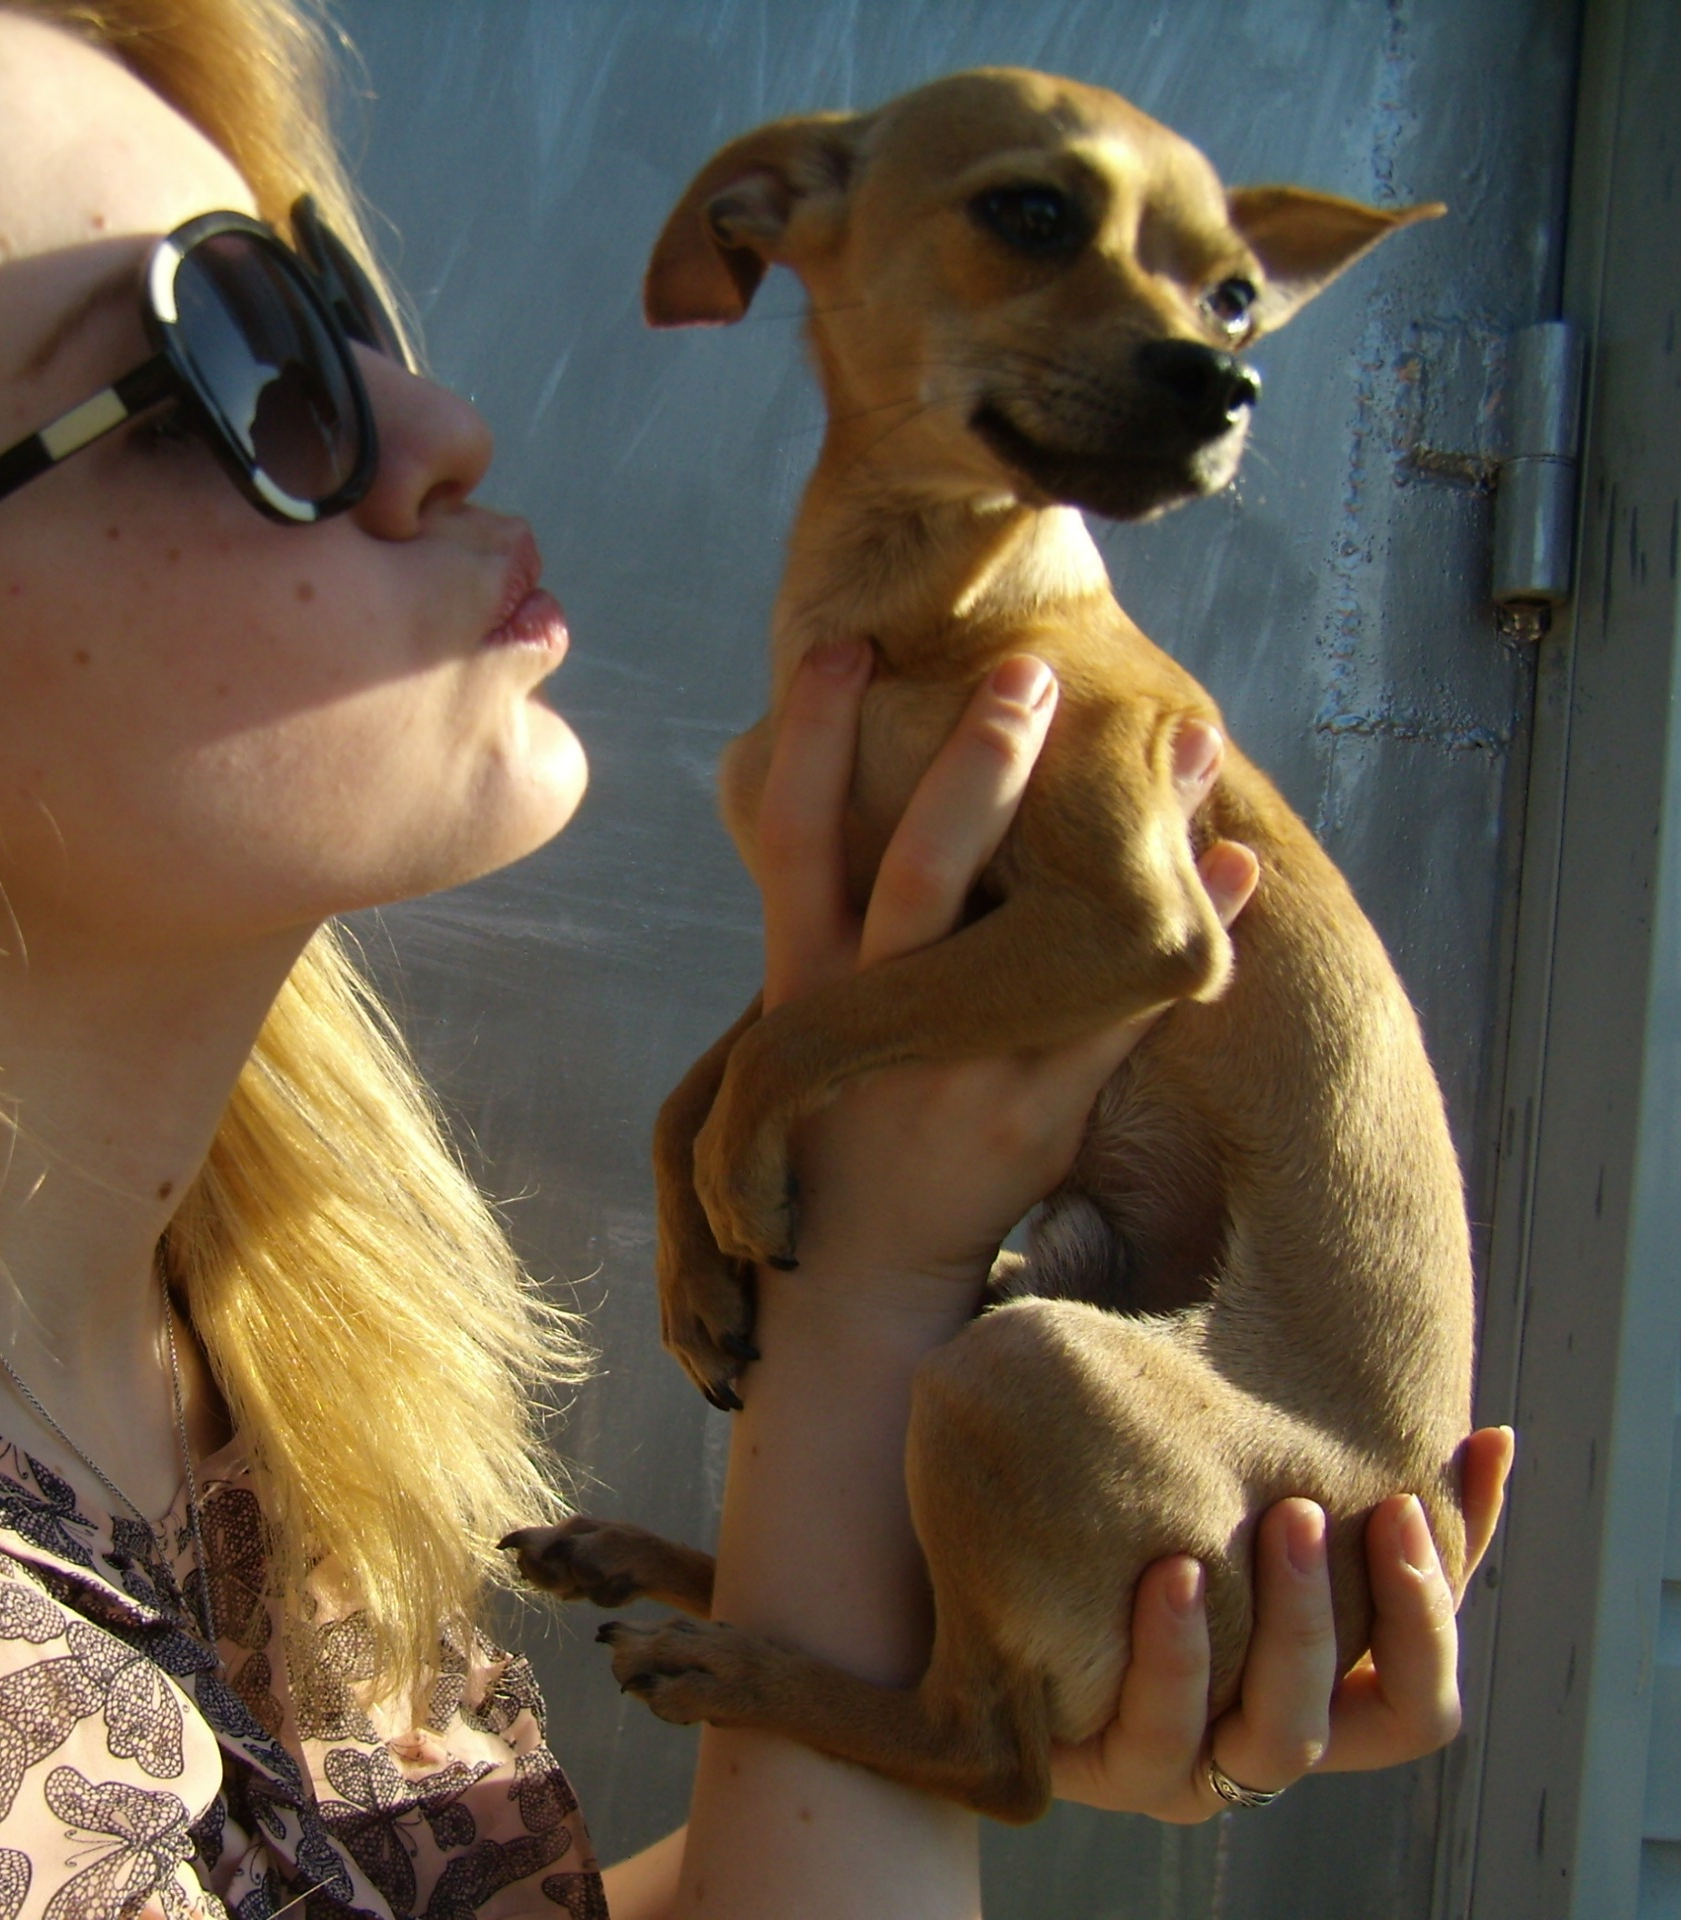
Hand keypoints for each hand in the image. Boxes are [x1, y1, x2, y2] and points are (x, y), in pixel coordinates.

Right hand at [753, 642, 1258, 1291]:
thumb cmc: (833, 1127)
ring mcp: (953, 1074)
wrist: (853, 1280)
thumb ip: (835, 924)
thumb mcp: (807, 1023)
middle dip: (971, 769)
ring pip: (1032, 943)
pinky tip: (1239, 863)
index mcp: (803, 987)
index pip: (794, 843)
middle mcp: (870, 1024)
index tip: (844, 646)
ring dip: (1114, 837)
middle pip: (913, 876)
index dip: (807, 744)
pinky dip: (1187, 938)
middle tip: (1030, 671)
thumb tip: (847, 792)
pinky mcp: (1031, 1122)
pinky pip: (1119, 1020)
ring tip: (1182, 737)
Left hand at [1054, 1426, 1515, 1817]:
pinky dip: (1178, 1658)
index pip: (1426, 1683)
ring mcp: (1187, 1769)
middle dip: (1394, 1610)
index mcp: (1313, 1696)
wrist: (960, 1543)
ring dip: (1296, 1631)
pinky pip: (1159, 1734)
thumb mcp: (1229, 1481)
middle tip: (1348, 1502)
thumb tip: (1496, 1438)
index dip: (1452, 1595)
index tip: (1441, 1476)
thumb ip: (1332, 1469)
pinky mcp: (1098, 1769)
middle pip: (1398, 1719)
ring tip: (1278, 1519)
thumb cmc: (1114, 1509)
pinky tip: (1172, 1573)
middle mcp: (1263, 1746)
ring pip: (1288, 1736)